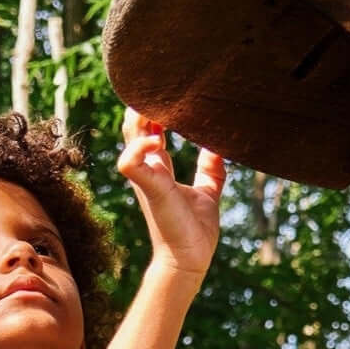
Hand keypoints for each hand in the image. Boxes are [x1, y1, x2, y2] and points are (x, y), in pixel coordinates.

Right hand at [118, 109, 224, 279]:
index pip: (149, 128)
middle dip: (143, 104)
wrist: (191, 260)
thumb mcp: (208, 192)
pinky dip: (139, 147)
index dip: (154, 109)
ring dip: (138, 117)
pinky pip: (130, 163)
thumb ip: (211, 169)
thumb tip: (220, 146)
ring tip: (156, 105)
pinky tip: (158, 139)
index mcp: (160, 169)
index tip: (170, 92)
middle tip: (163, 89)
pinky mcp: (150, 190)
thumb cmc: (195, 231)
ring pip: (129, 137)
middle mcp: (150, 170)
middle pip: (134, 126)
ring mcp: (147, 179)